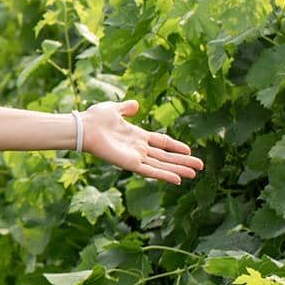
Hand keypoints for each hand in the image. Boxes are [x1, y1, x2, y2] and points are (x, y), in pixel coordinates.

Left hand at [82, 100, 203, 184]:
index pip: (161, 142)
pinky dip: (164, 175)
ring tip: (194, 174)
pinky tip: (178, 179)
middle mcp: (138, 148)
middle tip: (200, 167)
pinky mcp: (129, 164)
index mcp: (137, 135)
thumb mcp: (115, 109)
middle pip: (165, 157)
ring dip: (178, 169)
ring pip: (161, 165)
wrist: (84, 127)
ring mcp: (134, 157)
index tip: (189, 150)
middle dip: (183, 161)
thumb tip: (136, 104)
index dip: (175, 146)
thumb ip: (127, 108)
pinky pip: (150, 171)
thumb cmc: (95, 118)